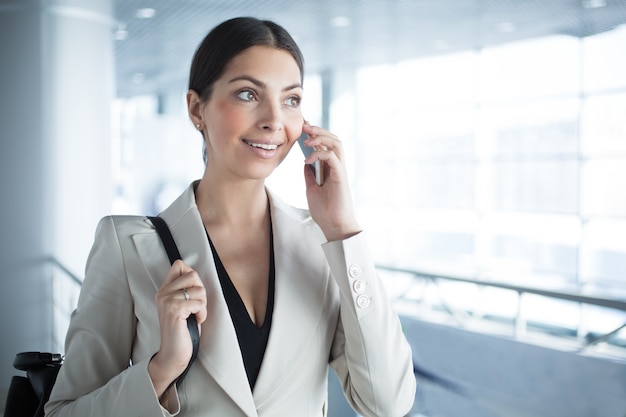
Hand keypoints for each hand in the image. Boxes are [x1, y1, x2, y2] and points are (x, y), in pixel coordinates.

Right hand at [149, 260, 206, 396]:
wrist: (173, 354)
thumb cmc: (183, 331)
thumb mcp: (183, 306)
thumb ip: (185, 290)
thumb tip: (196, 276)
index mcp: (164, 290)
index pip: (179, 265)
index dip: (192, 276)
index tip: (193, 293)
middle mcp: (163, 293)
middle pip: (193, 275)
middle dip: (201, 291)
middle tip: (197, 307)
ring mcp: (167, 301)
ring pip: (199, 289)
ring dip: (203, 304)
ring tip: (195, 315)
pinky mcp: (174, 310)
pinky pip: (199, 303)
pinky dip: (202, 313)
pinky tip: (196, 321)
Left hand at [301, 123, 360, 241]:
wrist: (334, 226)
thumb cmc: (325, 211)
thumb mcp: (311, 189)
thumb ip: (310, 175)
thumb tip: (305, 162)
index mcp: (331, 168)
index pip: (326, 145)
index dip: (316, 133)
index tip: (303, 127)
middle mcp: (338, 166)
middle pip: (333, 139)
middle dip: (318, 130)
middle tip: (304, 126)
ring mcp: (341, 170)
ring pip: (336, 143)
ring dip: (321, 137)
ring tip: (306, 138)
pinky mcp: (341, 176)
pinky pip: (332, 157)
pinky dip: (319, 154)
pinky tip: (307, 160)